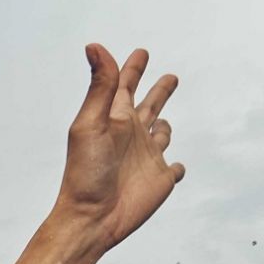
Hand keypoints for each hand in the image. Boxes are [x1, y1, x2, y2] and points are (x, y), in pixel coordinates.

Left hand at [53, 45, 184, 251]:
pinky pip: (174, 169)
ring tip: (162, 124)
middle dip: (159, 91)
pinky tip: (176, 167)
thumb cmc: (85, 173)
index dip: (133, 68)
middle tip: (169, 77)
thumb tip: (94, 46)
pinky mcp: (160, 180)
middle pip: (150, 105)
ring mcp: (147, 157)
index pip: (125, 85)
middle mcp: (132, 135)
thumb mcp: (91, 124)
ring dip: (165, 127)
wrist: (91, 217)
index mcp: (114, 119)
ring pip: (162, 134)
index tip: (140, 54)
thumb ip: (100, 86)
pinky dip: (177, 167)